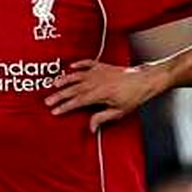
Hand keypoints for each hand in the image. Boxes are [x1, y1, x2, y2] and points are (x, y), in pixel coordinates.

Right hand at [45, 60, 160, 131]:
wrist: (145, 80)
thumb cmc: (134, 97)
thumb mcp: (118, 111)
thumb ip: (102, 118)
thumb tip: (90, 128)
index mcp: (98, 94)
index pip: (77, 101)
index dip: (64, 107)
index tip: (55, 111)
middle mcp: (96, 81)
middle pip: (73, 89)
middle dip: (59, 95)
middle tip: (47, 101)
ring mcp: (98, 72)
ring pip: (77, 76)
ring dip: (64, 80)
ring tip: (53, 84)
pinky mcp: (103, 66)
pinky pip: (87, 63)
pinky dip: (79, 64)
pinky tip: (71, 66)